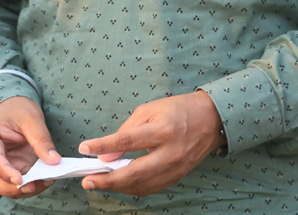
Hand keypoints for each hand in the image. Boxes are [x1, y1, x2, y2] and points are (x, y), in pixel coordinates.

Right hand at [0, 96, 59, 197]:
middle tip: (35, 186)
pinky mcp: (5, 171)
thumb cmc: (18, 109)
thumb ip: (41, 139)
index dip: (6, 172)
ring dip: (21, 190)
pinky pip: (12, 184)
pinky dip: (26, 186)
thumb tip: (54, 161)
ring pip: (1, 187)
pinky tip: (43, 181)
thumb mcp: (32, 119)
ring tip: (44, 183)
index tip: (20, 180)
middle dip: (13, 188)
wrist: (13, 107)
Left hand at [77, 90, 224, 196]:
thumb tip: (106, 155)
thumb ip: (126, 130)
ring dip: (117, 186)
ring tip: (99, 182)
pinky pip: (150, 188)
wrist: (212, 120)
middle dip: (107, 180)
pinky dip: (132, 187)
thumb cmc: (178, 110)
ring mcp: (175, 169)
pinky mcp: (177, 177)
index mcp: (163, 130)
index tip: (85, 149)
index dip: (103, 146)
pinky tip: (119, 183)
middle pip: (134, 173)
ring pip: (141, 185)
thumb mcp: (150, 109)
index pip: (127, 142)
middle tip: (87, 180)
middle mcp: (170, 153)